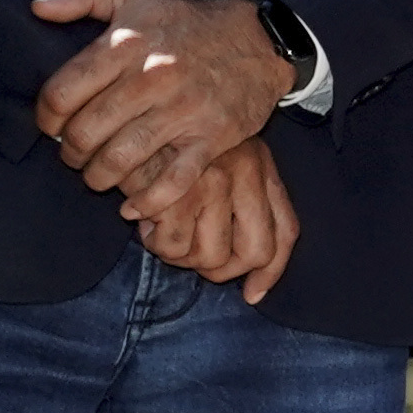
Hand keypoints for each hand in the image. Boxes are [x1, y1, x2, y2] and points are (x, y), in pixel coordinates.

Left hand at [30, 0, 295, 199]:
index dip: (46, 117)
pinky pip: (173, 180)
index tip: (51, 125)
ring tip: (98, 176)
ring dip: (100, 177)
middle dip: (70, 152)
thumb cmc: (189, 23)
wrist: (260, 40)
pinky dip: (148, 201)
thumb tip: (37, 8)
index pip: (62, 92)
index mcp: (127, 42)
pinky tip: (134, 207)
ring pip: (121, 158)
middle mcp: (152, 75)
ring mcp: (183, 109)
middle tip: (73, 155)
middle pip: (86, 131)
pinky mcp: (212, 136)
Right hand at [128, 140, 296, 305]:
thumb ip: (239, 206)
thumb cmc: (168, 148)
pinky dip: (156, 243)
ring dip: (181, 256)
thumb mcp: (216, 164)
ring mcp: (216, 181)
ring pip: (211, 257)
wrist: (127, 118)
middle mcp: (247, 171)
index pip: (285, 230)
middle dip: (221, 271)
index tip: (252, 294)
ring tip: (162, 231)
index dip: (271, 271)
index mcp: (261, 166)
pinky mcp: (180, 191)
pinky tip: (145, 222)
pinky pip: (174, 248)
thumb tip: (253, 287)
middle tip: (192, 259)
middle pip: (255, 252)